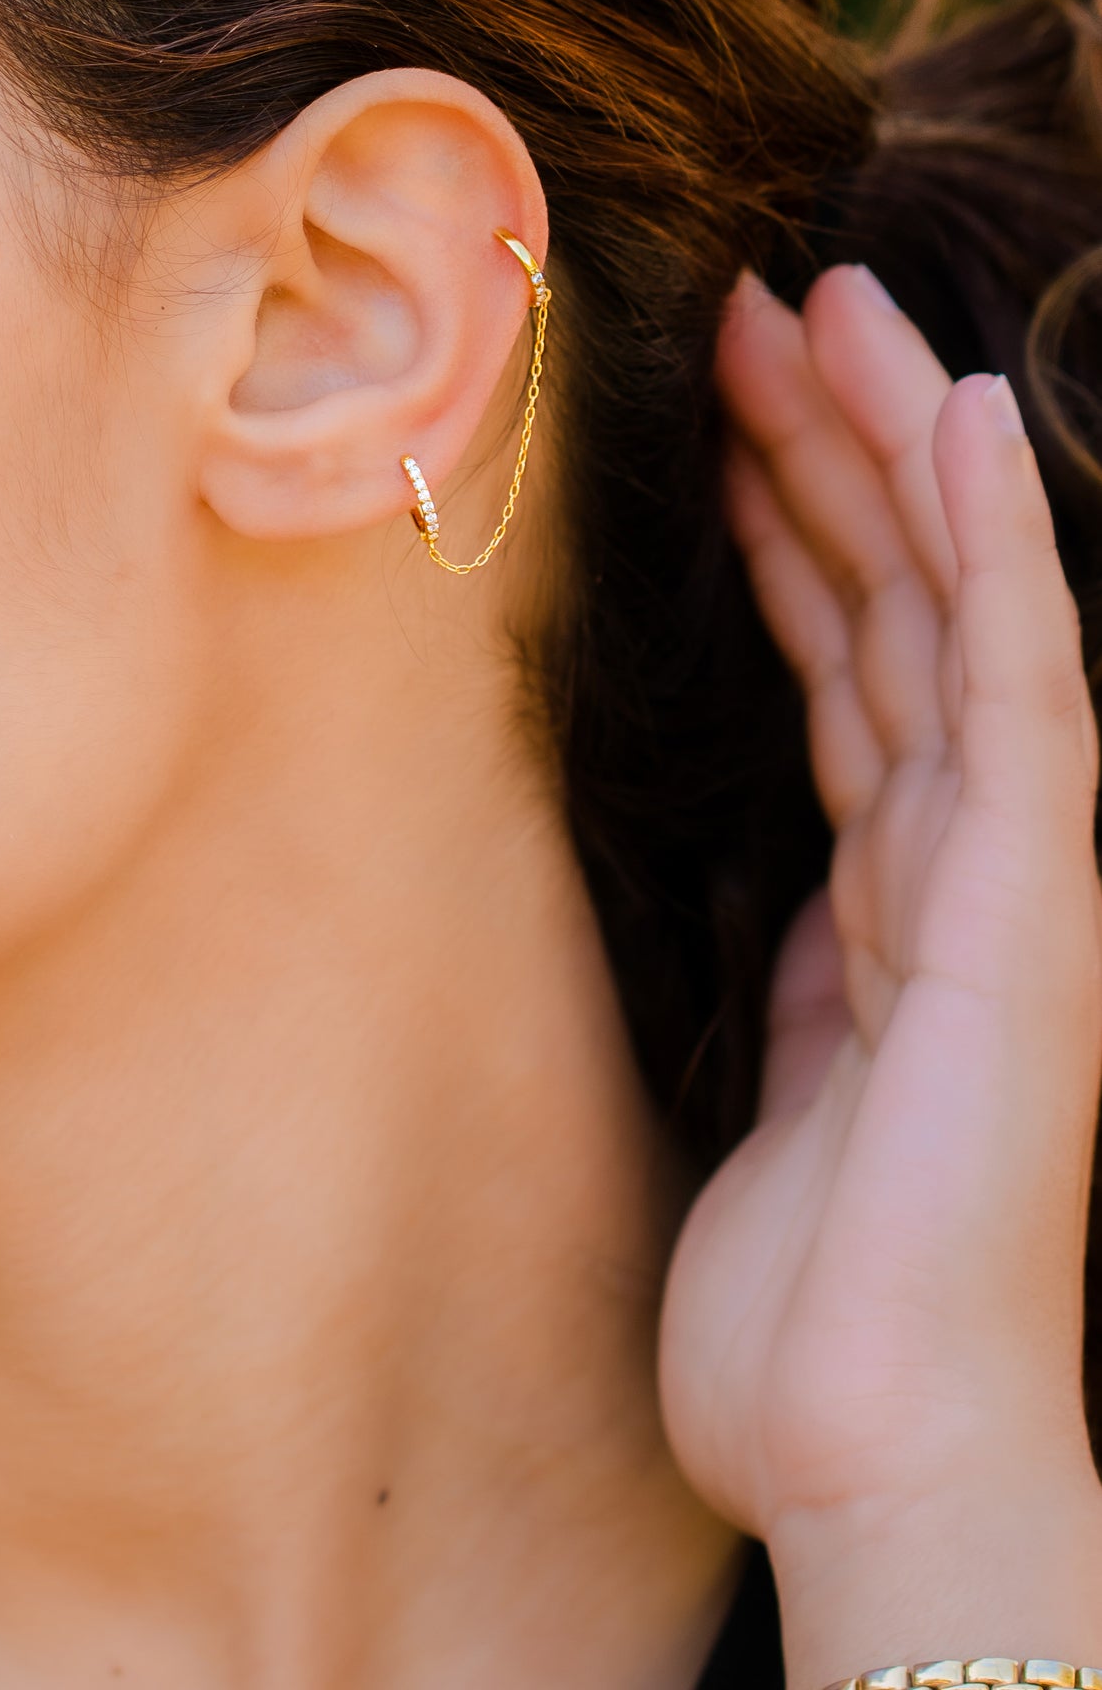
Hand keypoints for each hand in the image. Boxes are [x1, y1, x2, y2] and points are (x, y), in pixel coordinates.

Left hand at [658, 266, 1101, 1684]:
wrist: (871, 1438)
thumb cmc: (813, 1285)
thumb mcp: (777, 1068)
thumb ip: (806, 951)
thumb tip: (792, 872)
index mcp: (890, 885)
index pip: (844, 660)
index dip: (791, 524)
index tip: (720, 406)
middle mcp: (957, 854)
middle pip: (894, 604)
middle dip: (829, 449)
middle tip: (762, 305)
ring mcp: (1002, 871)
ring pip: (944, 614)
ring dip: (888, 454)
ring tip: (828, 312)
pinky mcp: (1024, 905)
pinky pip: (1010, 691)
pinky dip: (990, 551)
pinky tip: (954, 424)